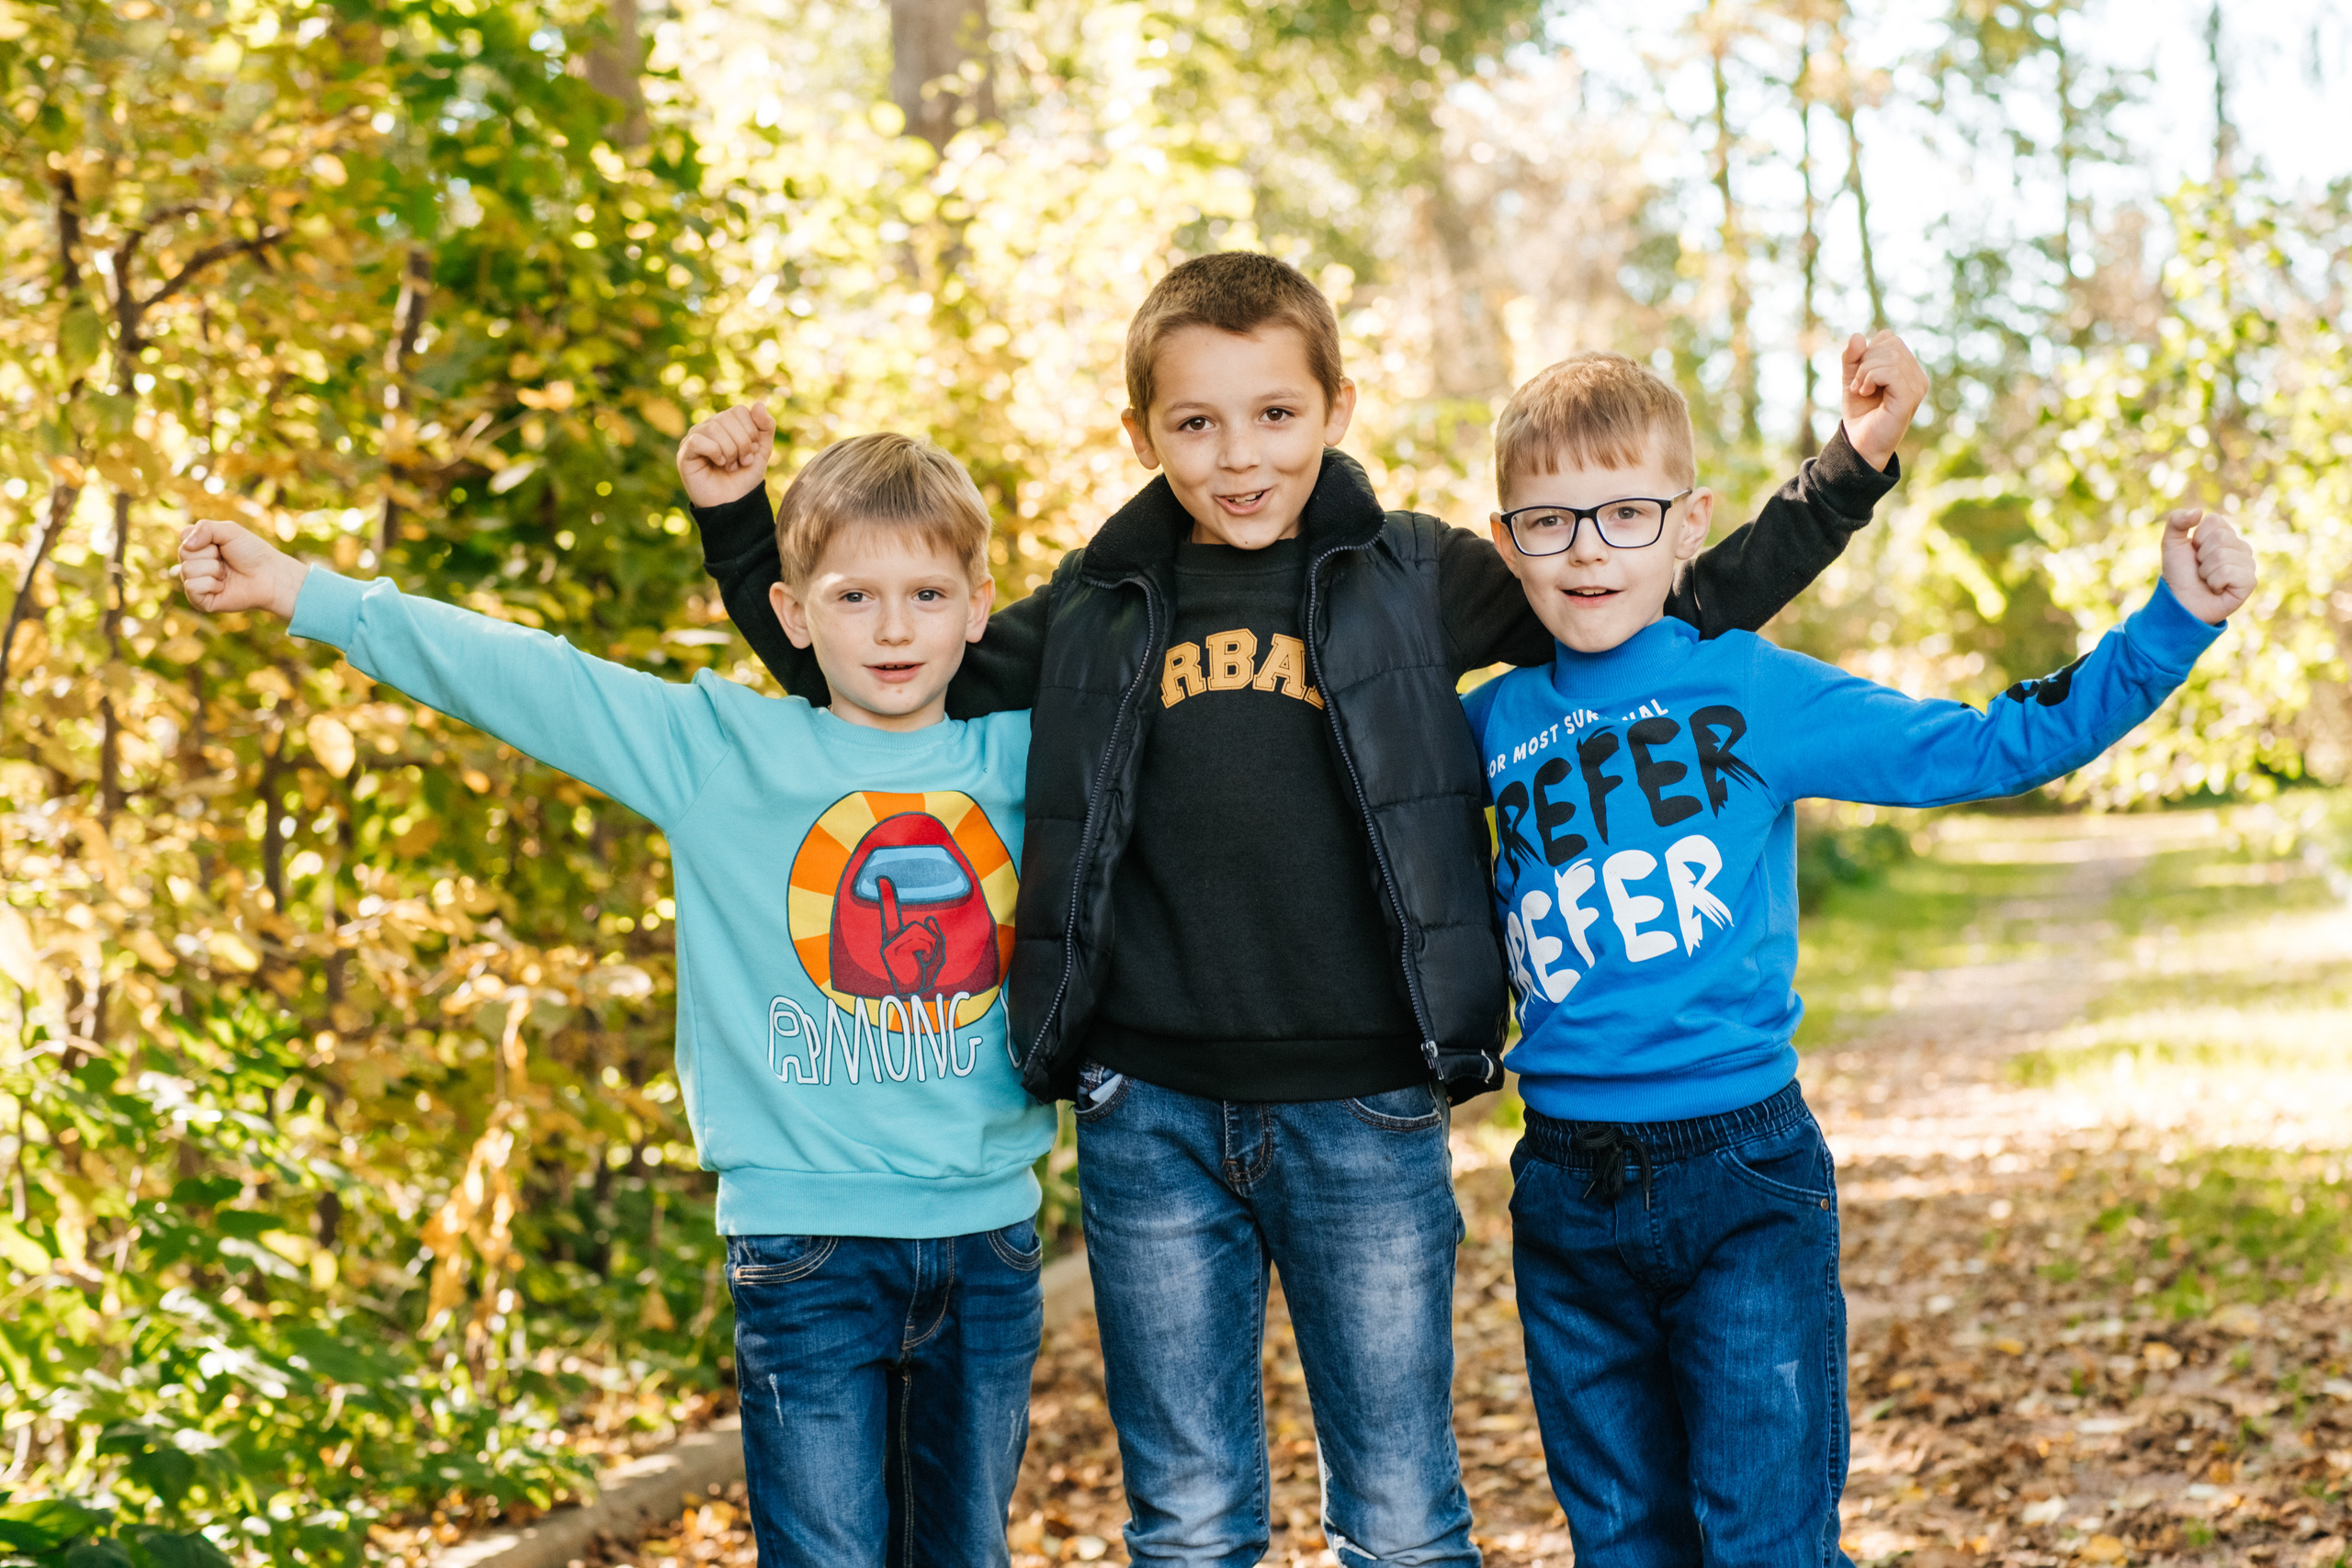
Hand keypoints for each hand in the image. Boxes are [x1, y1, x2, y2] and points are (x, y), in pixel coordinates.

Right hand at [178, 519, 308, 620]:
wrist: (269, 576)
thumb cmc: (252, 552)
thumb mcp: (229, 531)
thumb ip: (204, 528)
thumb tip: (186, 544)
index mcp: (198, 547)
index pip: (184, 537)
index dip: (204, 538)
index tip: (221, 544)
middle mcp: (194, 564)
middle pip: (184, 553)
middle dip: (210, 554)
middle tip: (226, 560)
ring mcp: (196, 582)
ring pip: (187, 569)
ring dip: (213, 569)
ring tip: (226, 574)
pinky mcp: (200, 600)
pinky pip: (192, 587)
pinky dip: (211, 584)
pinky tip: (222, 586)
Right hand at [676, 403, 776, 508]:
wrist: (733, 504)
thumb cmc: (744, 478)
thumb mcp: (761, 451)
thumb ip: (765, 427)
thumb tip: (759, 403)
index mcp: (726, 424)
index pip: (740, 410)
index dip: (751, 431)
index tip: (751, 453)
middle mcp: (708, 426)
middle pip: (728, 417)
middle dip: (742, 443)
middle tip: (742, 462)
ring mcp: (695, 437)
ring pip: (714, 427)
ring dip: (730, 450)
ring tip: (730, 465)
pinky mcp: (685, 452)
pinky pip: (699, 440)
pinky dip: (715, 452)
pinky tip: (718, 463)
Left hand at [1838, 330, 1928, 471]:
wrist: (1861, 443)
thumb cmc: (1860, 412)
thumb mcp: (1852, 379)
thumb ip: (1853, 358)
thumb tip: (1857, 336)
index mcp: (1907, 369)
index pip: (1890, 339)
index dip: (1868, 351)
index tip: (1859, 374)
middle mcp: (1917, 376)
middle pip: (1891, 344)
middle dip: (1865, 360)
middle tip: (1857, 384)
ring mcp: (1917, 386)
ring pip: (1890, 356)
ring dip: (1865, 371)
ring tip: (1860, 390)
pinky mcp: (1911, 396)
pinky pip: (1890, 371)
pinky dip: (1870, 378)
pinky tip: (1864, 392)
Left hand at [2160, 508, 2255, 624]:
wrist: (2180, 602)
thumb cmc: (2179, 574)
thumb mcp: (2171, 544)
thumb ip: (2177, 522)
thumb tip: (2198, 511)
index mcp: (2225, 534)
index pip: (2214, 521)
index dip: (2197, 537)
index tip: (2194, 552)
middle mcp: (2240, 547)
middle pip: (2220, 537)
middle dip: (2202, 555)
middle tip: (2200, 569)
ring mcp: (2247, 564)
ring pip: (2223, 555)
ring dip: (2206, 570)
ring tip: (2207, 580)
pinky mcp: (2249, 582)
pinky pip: (2230, 572)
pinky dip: (2215, 582)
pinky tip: (2217, 589)